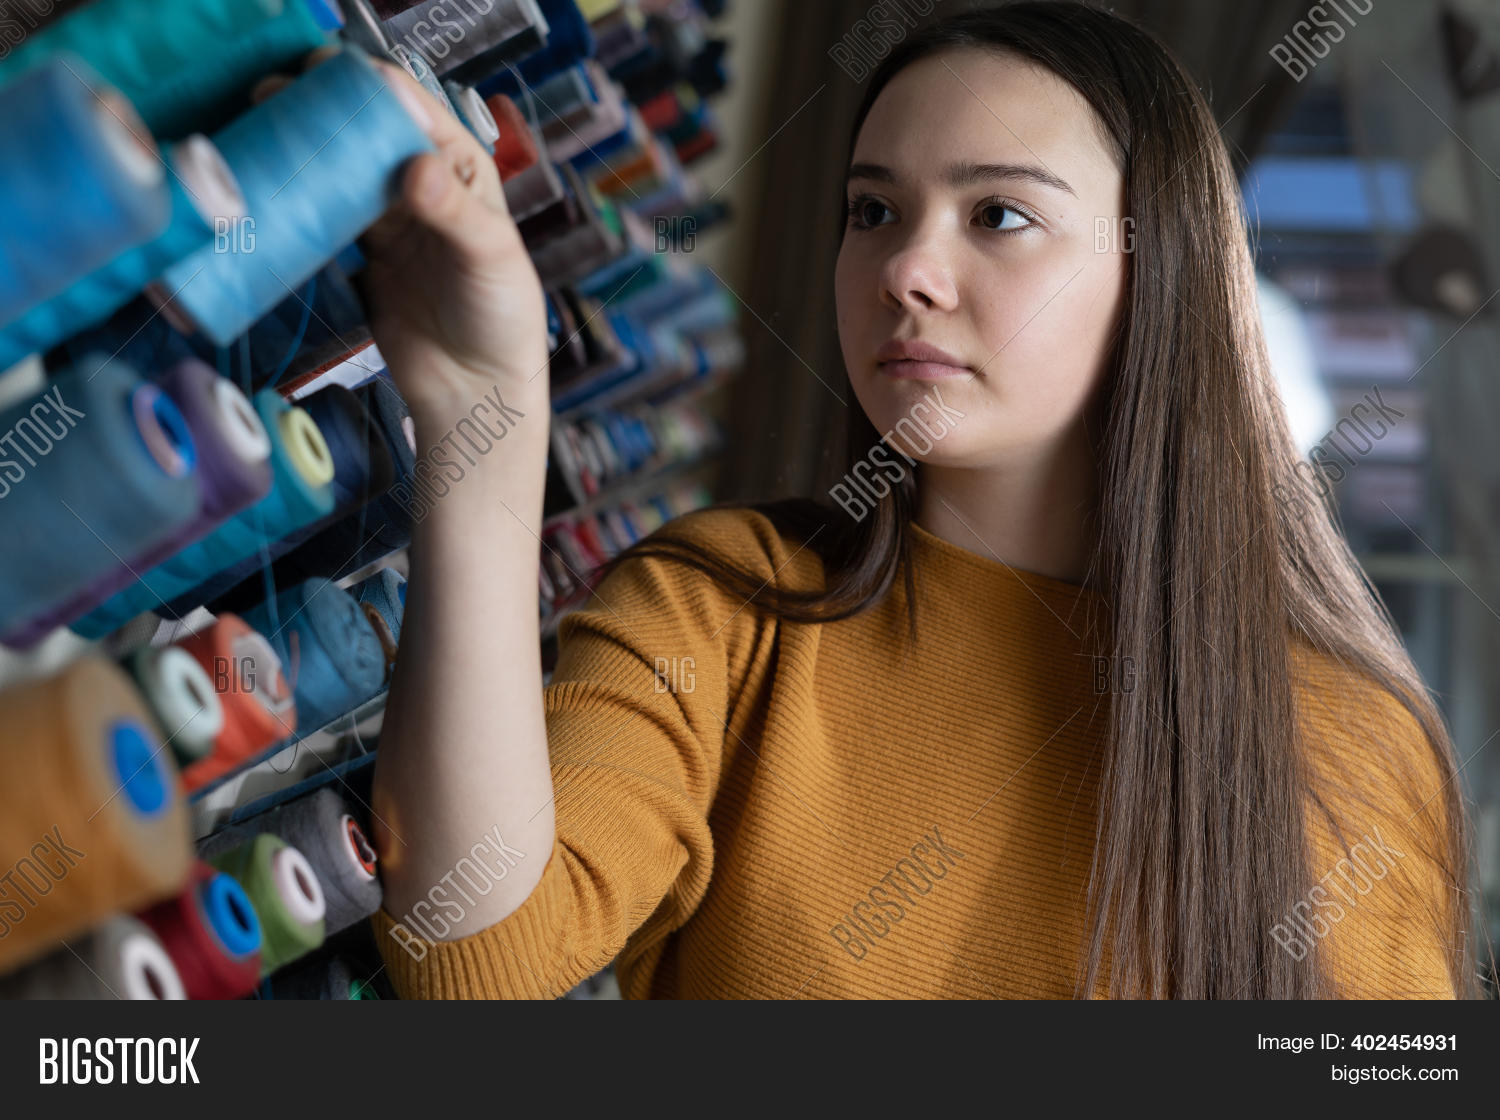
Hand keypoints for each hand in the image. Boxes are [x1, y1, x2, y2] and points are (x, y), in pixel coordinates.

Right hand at [253, 49, 549, 417]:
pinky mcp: (364, 250)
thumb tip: (417, 167)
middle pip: (371, 131)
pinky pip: (329, 211)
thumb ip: (456, 212)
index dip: (374, 88)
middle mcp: (426, 184)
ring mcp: (392, 217)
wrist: (475, 388)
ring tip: (262, 121)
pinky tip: (272, 178)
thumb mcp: (490, 259)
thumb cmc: (502, 320)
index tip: (329, 76)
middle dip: (328, 108)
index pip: (416, 112)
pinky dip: (304, 194)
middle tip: (278, 93)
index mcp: (463, 169)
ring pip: (345, 167)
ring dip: (309, 146)